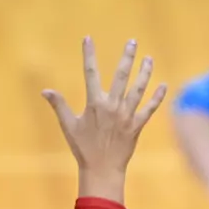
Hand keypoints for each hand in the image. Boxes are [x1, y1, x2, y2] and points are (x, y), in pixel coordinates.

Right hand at [43, 36, 165, 200]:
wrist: (102, 169)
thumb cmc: (83, 148)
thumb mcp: (68, 125)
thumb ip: (59, 105)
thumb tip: (45, 90)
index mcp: (94, 103)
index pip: (90, 73)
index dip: (89, 55)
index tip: (88, 38)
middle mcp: (112, 106)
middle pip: (121, 76)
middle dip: (127, 57)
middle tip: (133, 41)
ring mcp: (126, 115)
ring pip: (138, 89)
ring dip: (144, 73)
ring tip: (149, 59)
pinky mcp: (137, 126)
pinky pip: (149, 109)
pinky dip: (157, 97)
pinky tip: (163, 85)